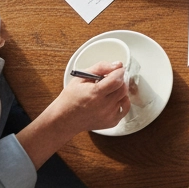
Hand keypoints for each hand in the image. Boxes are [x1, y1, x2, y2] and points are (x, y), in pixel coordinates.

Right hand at [16, 62, 131, 167]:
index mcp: (94, 94)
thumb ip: (101, 68)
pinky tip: (112, 100)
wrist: (63, 120)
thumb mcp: (81, 77)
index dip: (119, 72)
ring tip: (107, 91)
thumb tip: (118, 65)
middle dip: (119, 81)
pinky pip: (125, 108)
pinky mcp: (111, 122)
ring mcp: (108, 115)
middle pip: (123, 88)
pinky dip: (121, 102)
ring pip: (124, 97)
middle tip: (111, 80)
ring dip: (119, 91)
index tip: (117, 70)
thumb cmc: (70, 99)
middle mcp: (103, 106)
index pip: (117, 80)